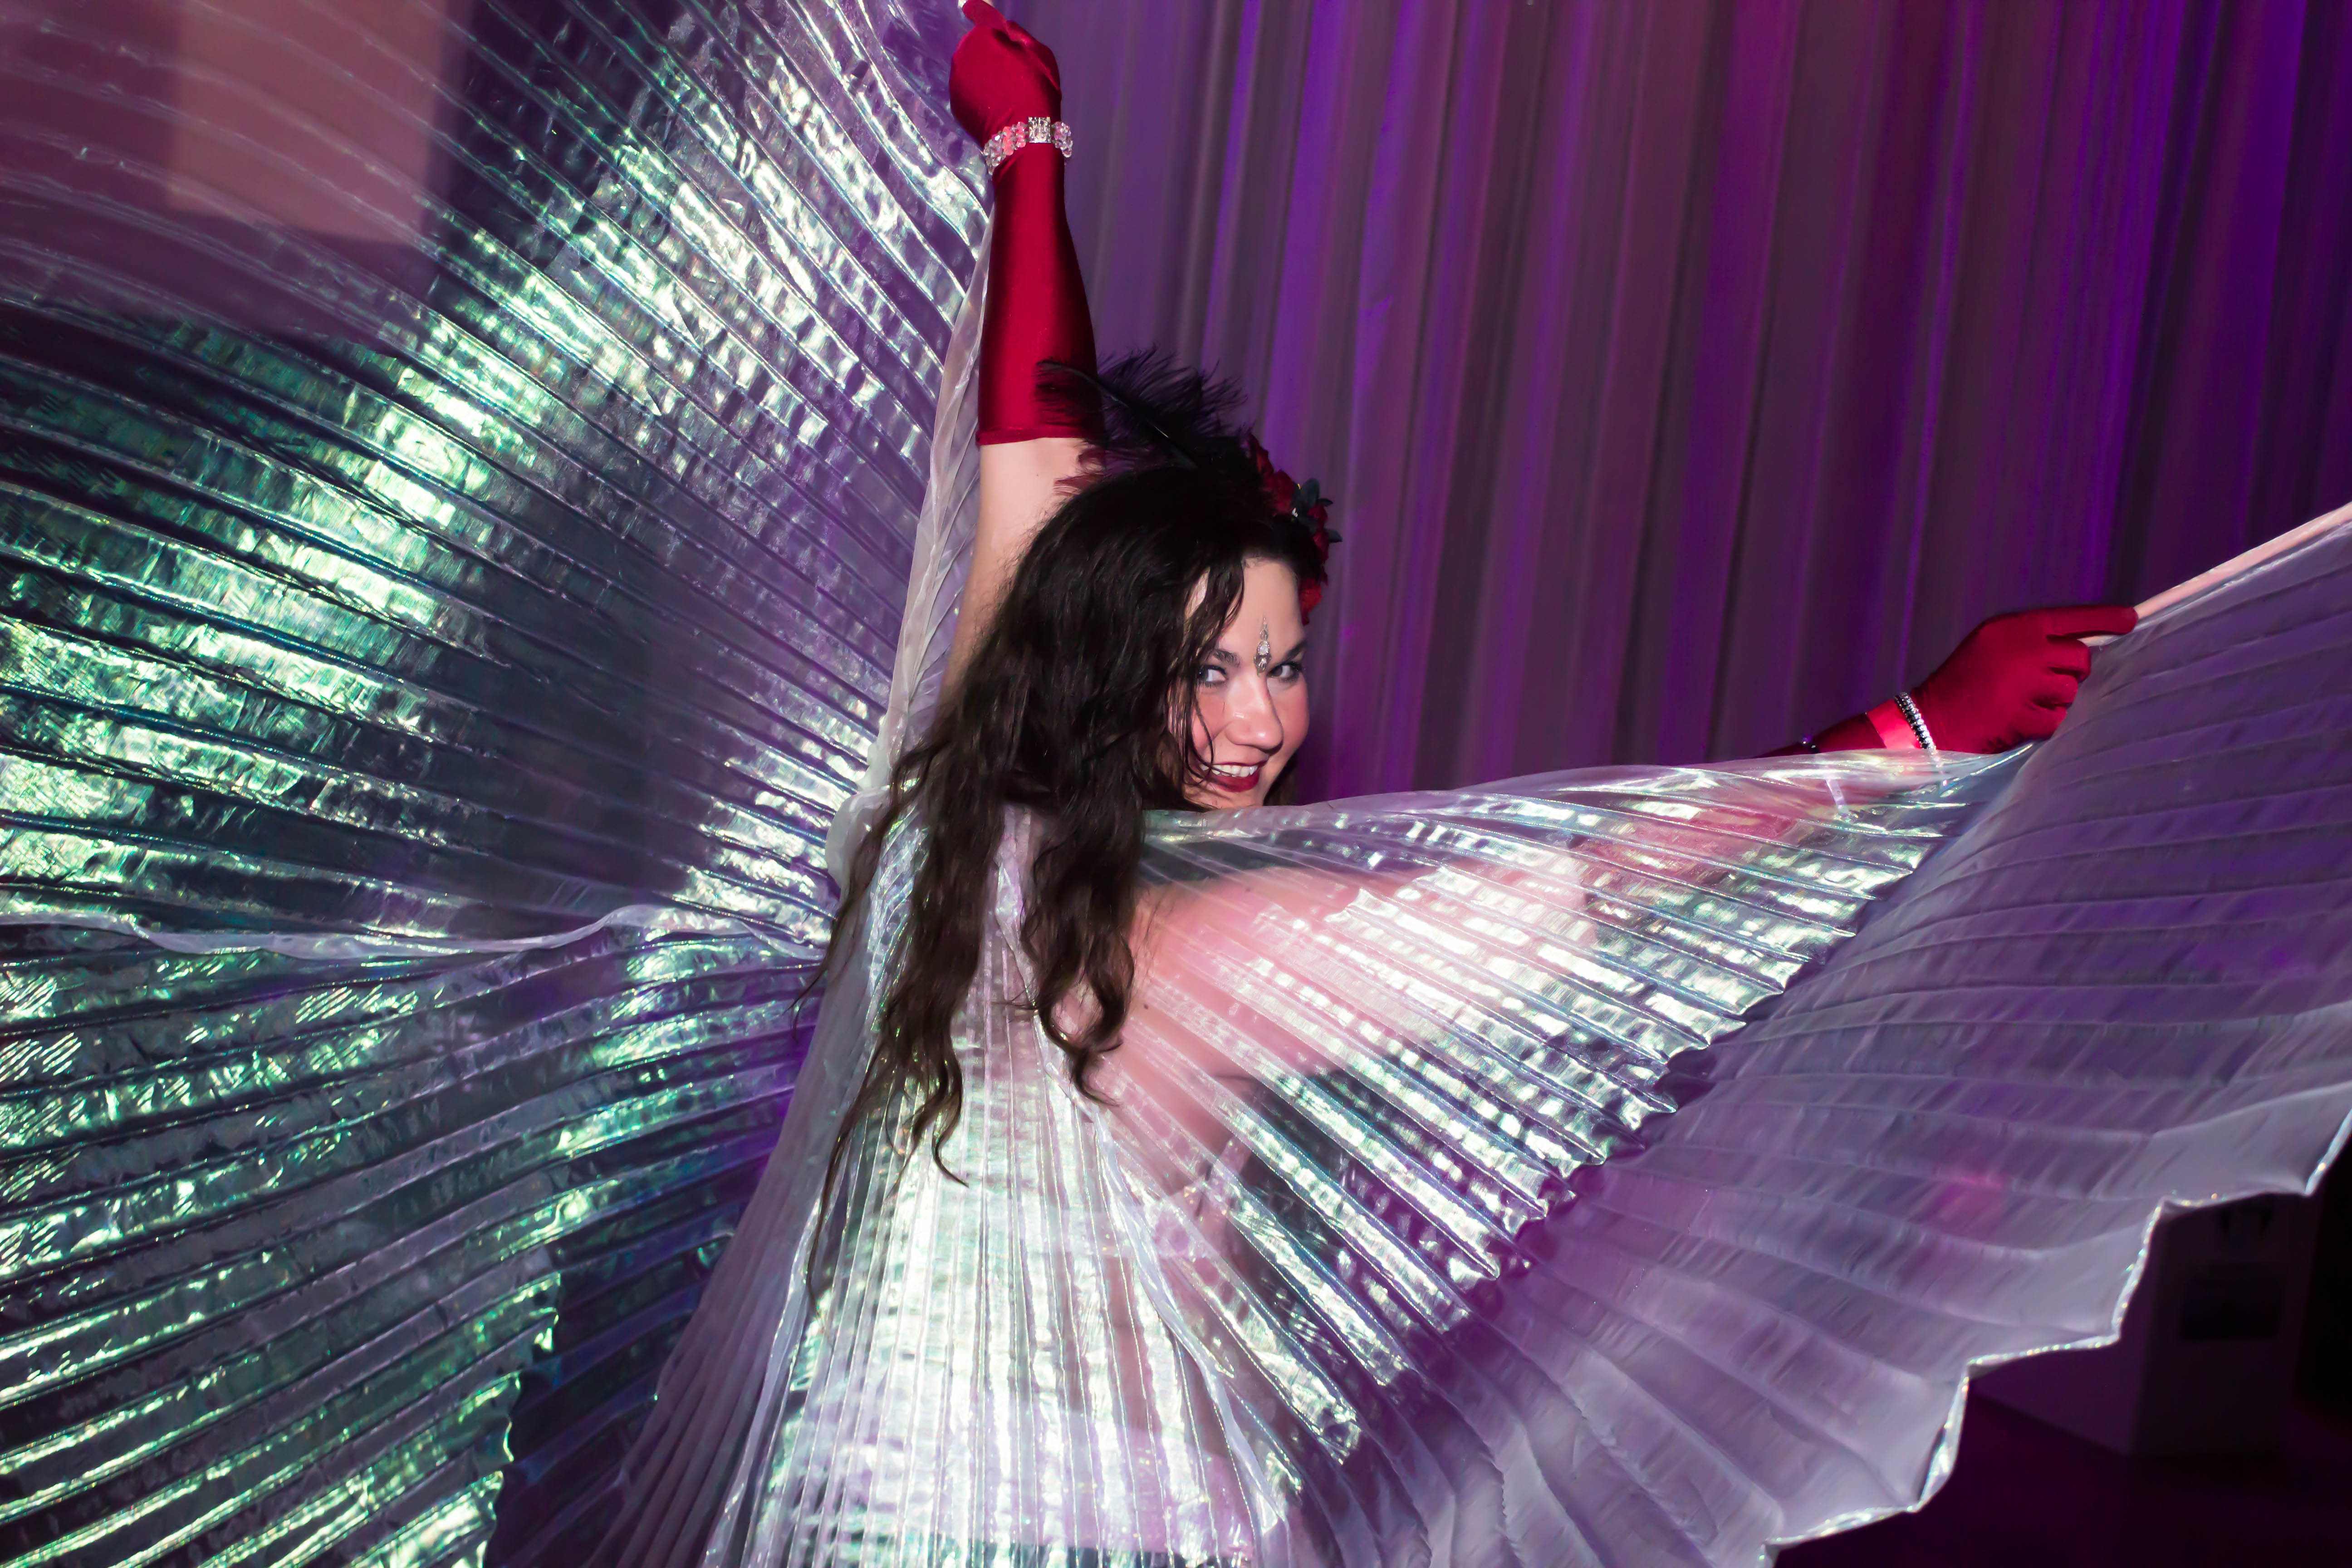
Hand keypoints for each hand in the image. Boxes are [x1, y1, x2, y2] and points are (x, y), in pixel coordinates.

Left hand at [951, 0, 1061, 144]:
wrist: (1023, 138)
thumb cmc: (1036, 91)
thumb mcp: (1039, 54)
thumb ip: (1017, 34)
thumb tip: (1002, 26)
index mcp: (982, 36)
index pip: (978, 13)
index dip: (981, 14)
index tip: (977, 12)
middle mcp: (962, 54)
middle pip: (974, 45)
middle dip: (987, 51)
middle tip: (1008, 70)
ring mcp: (955, 80)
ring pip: (968, 68)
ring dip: (980, 73)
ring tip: (1001, 90)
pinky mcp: (955, 104)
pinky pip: (966, 89)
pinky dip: (975, 93)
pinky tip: (992, 104)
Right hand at [1910, 604, 2137, 751]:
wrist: (1928, 720)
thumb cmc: (1963, 684)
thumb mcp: (1991, 646)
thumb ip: (2031, 641)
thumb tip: (2082, 648)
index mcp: (2013, 627)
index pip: (2071, 618)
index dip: (2105, 618)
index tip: (2130, 619)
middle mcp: (2021, 649)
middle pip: (2080, 658)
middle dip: (2070, 673)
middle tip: (2041, 683)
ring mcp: (2023, 683)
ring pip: (2071, 691)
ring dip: (2054, 701)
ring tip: (2020, 703)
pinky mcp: (2022, 715)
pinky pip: (2058, 719)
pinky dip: (2043, 724)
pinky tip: (2017, 720)